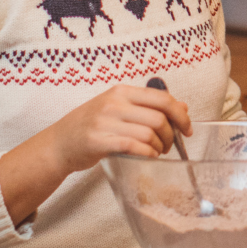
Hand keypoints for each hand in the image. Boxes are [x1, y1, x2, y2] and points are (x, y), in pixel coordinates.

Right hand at [37, 84, 189, 174]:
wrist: (59, 143)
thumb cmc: (91, 126)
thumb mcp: (118, 108)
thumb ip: (147, 106)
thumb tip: (182, 107)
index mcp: (121, 91)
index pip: (162, 98)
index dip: (181, 114)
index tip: (187, 128)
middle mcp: (114, 103)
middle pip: (159, 117)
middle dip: (171, 135)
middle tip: (169, 145)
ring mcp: (104, 121)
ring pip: (149, 133)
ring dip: (159, 147)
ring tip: (156, 152)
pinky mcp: (98, 141)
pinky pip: (133, 146)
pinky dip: (147, 153)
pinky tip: (148, 156)